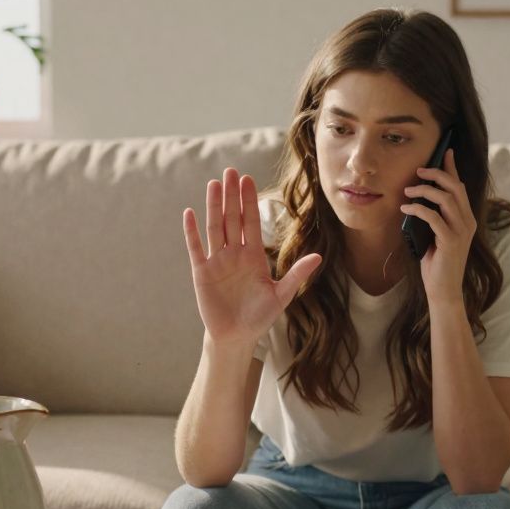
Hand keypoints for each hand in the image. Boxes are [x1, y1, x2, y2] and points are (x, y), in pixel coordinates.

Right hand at [182, 168, 322, 346]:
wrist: (237, 336)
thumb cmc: (259, 316)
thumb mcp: (281, 295)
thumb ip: (297, 275)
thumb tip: (319, 257)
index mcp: (254, 256)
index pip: (251, 222)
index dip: (250, 201)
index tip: (248, 180)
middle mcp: (234, 253)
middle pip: (232, 218)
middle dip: (232, 196)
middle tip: (231, 171)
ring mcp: (217, 261)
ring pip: (215, 227)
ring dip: (214, 206)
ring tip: (214, 184)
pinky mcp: (202, 272)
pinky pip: (196, 248)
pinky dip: (192, 231)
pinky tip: (190, 213)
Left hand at [399, 148, 475, 306]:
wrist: (444, 290)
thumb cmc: (437, 263)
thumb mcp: (436, 235)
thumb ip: (434, 217)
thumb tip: (418, 198)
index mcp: (466, 218)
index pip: (461, 187)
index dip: (453, 168)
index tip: (446, 152)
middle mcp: (467, 221)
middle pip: (455, 187)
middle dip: (436, 174)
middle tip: (418, 171)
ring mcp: (461, 231)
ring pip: (445, 198)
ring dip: (424, 190)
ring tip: (407, 191)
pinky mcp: (450, 240)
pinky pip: (433, 217)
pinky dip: (417, 209)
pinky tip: (406, 208)